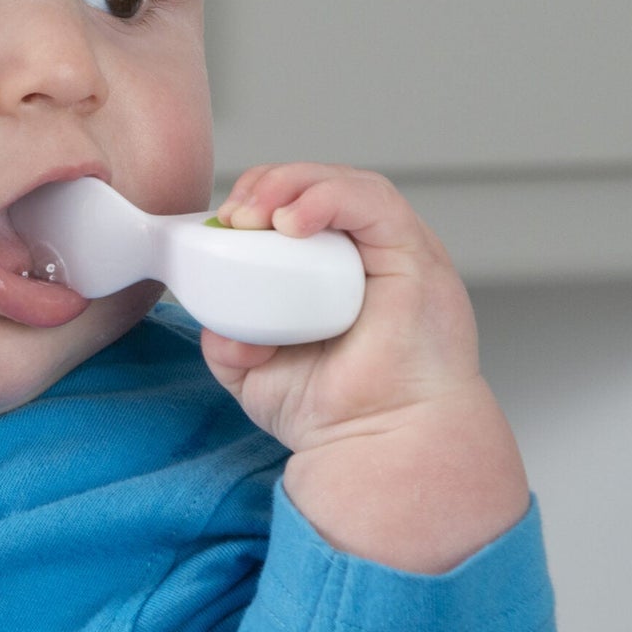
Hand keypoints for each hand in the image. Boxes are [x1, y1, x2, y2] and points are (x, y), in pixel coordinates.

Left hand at [203, 162, 530, 570]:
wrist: (382, 447)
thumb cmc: (338, 414)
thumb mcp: (254, 374)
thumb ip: (228, 340)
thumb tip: (215, 319)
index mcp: (336, 271)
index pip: (297, 206)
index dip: (258, 198)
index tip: (222, 224)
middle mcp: (369, 254)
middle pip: (319, 186)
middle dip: (269, 185)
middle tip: (233, 215)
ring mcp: (396, 252)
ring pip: (346, 184)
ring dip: (293, 185)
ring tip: (256, 214)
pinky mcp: (416, 256)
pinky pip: (373, 204)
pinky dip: (328, 199)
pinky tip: (292, 223)